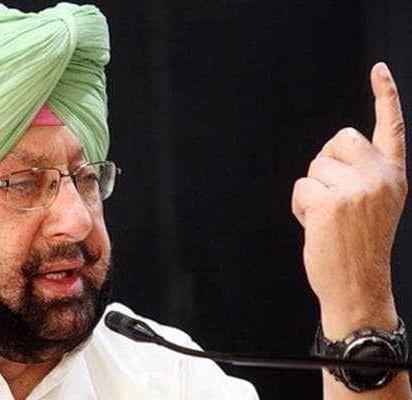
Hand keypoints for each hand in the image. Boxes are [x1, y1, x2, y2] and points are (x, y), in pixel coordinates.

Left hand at [291, 62, 406, 337]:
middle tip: (335, 197)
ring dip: (312, 191)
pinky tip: (317, 226)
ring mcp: (357, 188)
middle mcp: (380, 177)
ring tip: (329, 219)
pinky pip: (301, 187)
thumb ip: (364, 174)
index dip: (385, 96)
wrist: (359, 286)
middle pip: (339, 139)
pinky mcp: (331, 202)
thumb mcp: (376, 204)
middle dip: (327, 162)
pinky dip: (300, 206)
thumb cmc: (359, 247)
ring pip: (315, 166)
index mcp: (394, 176)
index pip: (390, 128)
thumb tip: (337, 150)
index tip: (378, 70)